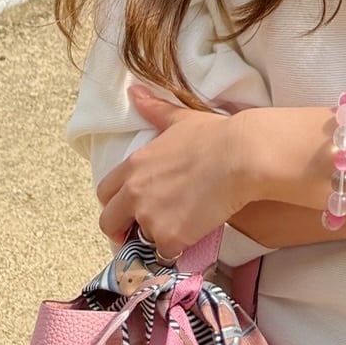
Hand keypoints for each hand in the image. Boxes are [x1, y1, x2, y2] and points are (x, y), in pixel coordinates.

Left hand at [94, 83, 252, 261]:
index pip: (105, 193)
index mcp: (134, 166)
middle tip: (145, 230)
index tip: (129, 209)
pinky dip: (178, 250)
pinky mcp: (170, 237)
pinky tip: (193, 238)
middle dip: (122, 229)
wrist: (240, 157)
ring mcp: (150, 217)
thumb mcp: (179, 119)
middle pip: (109, 223)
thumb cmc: (214, 136)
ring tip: (180, 229)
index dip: (116, 203)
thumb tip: (134, 91)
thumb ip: (153, 109)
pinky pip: (165, 254)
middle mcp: (135, 193)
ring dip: (155, 239)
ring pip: (140, 241)